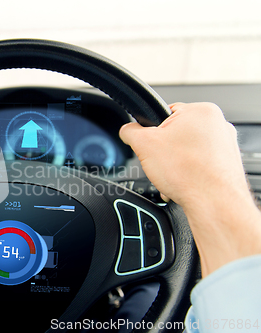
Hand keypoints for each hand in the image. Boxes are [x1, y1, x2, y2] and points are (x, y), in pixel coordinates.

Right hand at [119, 102, 260, 276]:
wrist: (213, 202)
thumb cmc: (188, 173)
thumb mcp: (144, 145)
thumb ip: (131, 131)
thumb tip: (127, 130)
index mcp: (201, 110)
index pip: (165, 113)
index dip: (152, 132)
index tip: (151, 145)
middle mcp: (219, 124)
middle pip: (177, 133)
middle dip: (165, 150)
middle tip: (162, 163)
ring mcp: (226, 144)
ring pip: (188, 150)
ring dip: (176, 163)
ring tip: (174, 175)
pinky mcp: (227, 163)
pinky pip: (200, 163)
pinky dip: (189, 172)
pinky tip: (184, 182)